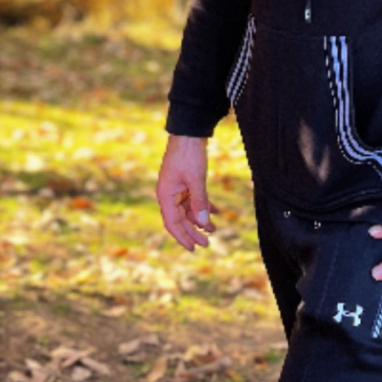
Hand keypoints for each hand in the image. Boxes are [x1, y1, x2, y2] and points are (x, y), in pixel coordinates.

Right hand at [156, 135, 215, 250]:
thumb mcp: (196, 180)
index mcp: (165, 195)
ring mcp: (177, 188)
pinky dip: (203, 206)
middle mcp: (169, 194)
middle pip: (180, 219)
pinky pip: (193, 199)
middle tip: (207, 244)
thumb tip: (203, 224)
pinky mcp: (185, 182)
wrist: (189, 132)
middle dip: (193, 232)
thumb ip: (199, 202)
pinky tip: (215, 211)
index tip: (193, 249)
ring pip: (188, 210)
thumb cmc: (189, 154)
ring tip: (214, 229)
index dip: (182, 238)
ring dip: (200, 219)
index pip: (172, 223)